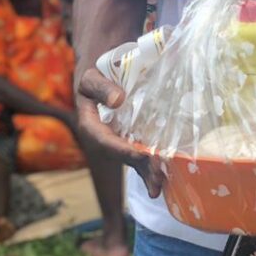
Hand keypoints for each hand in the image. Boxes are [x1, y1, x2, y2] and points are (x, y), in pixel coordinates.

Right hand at [77, 67, 164, 197]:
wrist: (100, 68)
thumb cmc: (94, 72)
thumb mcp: (91, 77)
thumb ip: (100, 87)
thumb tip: (118, 100)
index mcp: (90, 125)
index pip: (106, 141)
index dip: (124, 150)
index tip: (142, 156)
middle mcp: (104, 136)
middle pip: (122, 155)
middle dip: (140, 168)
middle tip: (158, 182)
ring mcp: (119, 137)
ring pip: (133, 157)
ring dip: (147, 171)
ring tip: (161, 186)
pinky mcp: (131, 134)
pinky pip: (142, 148)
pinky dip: (152, 161)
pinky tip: (165, 173)